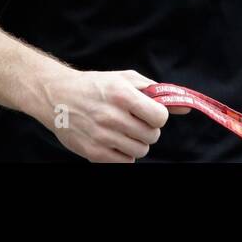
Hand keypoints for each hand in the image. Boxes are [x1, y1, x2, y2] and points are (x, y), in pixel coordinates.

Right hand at [36, 68, 187, 162]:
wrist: (57, 96)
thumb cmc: (96, 85)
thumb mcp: (125, 79)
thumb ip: (156, 92)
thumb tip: (184, 107)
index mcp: (121, 95)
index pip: (159, 116)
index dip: (159, 116)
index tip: (151, 112)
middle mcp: (111, 116)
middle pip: (152, 136)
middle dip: (148, 129)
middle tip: (135, 121)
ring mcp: (102, 136)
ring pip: (141, 150)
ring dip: (137, 142)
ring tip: (123, 130)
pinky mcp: (93, 153)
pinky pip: (125, 162)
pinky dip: (124, 153)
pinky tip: (114, 140)